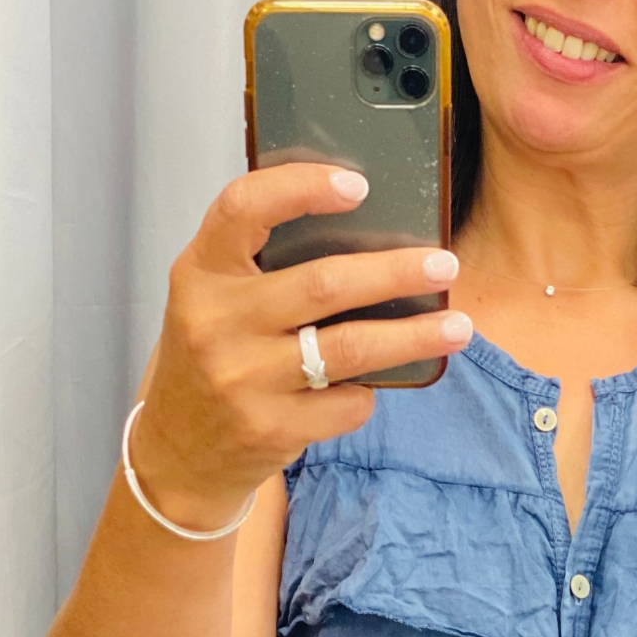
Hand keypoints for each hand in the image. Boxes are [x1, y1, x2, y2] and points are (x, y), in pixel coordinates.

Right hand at [128, 164, 471, 530]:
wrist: (179, 451)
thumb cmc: (212, 358)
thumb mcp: (214, 299)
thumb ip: (260, 263)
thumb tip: (364, 230)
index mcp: (201, 272)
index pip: (244, 208)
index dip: (302, 188)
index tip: (357, 185)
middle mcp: (217, 323)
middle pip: (324, 284)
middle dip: (396, 272)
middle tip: (443, 263)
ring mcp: (244, 380)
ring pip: (348, 348)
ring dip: (413, 336)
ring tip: (457, 326)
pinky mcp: (271, 428)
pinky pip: (346, 403)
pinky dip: (368, 393)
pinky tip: (372, 385)